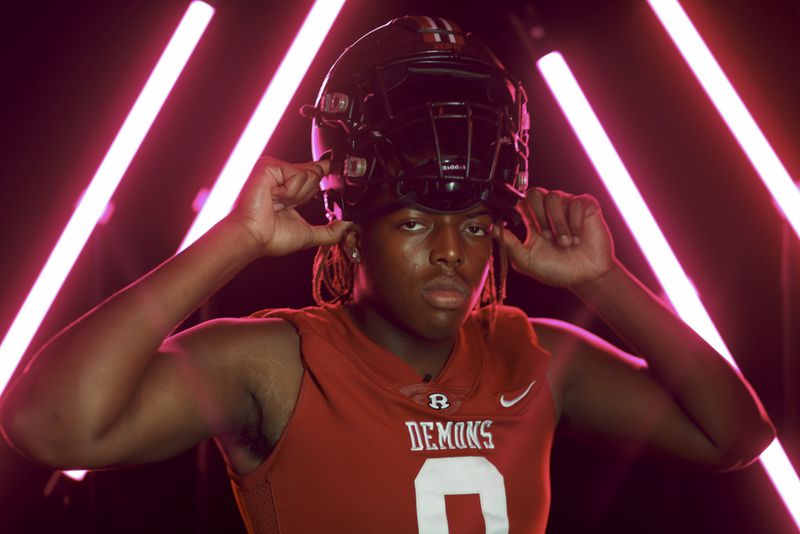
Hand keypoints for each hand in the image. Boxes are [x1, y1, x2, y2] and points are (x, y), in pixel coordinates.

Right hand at [227, 156, 349, 256]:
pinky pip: (296, 174)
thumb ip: (331, 231)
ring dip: (296, 196)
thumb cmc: (271, 238)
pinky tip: (274, 197)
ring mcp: (276, 169)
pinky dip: (289, 190)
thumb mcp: (310, 235)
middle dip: (307, 194)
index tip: (337, 166)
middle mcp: (283, 176)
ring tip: (277, 203)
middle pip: (316, 173)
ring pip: (309, 174)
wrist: (253, 237)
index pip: (314, 173)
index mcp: (291, 189)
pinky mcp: (268, 165)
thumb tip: (349, 224)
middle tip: (285, 206)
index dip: (326, 170)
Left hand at [501, 188, 615, 287]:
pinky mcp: (585, 206)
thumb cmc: (557, 269)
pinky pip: (577, 203)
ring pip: (553, 198)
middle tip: (546, 237)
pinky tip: (578, 238)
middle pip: (534, 193)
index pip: (519, 201)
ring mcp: (567, 206)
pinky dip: (576, 223)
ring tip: (565, 243)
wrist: (585, 277)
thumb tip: (491, 229)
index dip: (515, 205)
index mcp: (532, 220)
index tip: (517, 219)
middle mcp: (548, 210)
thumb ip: (510, 245)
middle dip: (538, 216)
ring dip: (558, 224)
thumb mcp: (527, 261)